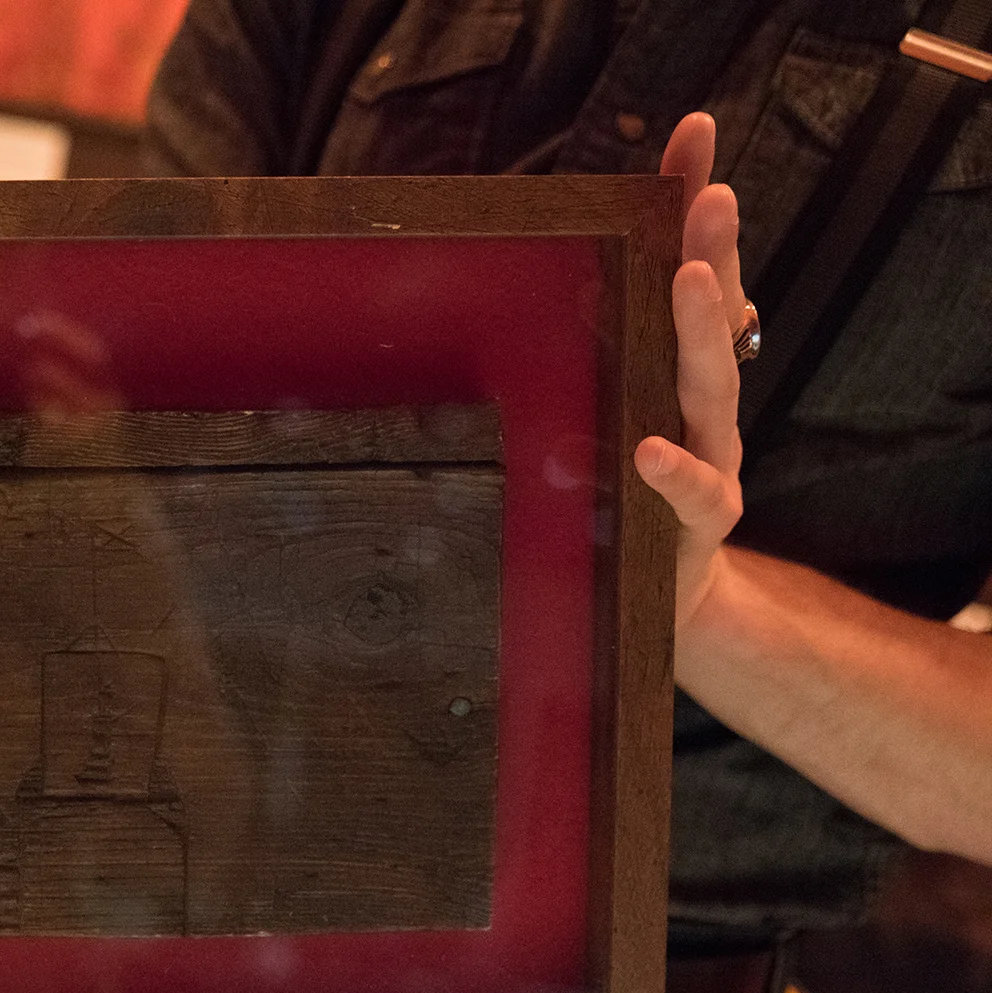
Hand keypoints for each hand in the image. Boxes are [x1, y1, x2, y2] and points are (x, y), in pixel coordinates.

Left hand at [636, 112, 750, 630]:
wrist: (655, 596)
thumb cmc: (619, 494)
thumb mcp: (597, 413)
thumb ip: (585, 357)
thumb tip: (539, 281)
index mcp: (676, 366)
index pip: (693, 270)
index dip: (693, 203)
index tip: (693, 133)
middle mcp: (702, 402)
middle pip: (716, 315)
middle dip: (712, 250)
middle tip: (710, 197)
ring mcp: (710, 457)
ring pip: (713, 387)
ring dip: (703, 330)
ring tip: (691, 280)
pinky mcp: (699, 522)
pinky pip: (692, 492)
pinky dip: (672, 470)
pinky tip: (648, 448)